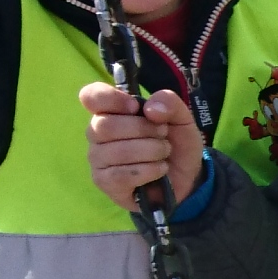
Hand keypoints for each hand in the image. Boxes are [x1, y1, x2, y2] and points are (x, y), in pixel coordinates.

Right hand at [81, 81, 203, 208]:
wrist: (186, 178)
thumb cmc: (175, 144)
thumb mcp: (182, 118)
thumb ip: (170, 103)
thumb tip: (150, 109)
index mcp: (111, 111)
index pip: (91, 96)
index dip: (112, 98)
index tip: (135, 107)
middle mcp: (97, 133)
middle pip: (106, 125)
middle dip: (144, 129)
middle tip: (162, 135)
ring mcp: (97, 158)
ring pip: (117, 151)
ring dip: (151, 151)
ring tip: (163, 153)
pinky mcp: (103, 181)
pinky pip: (121, 175)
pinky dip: (149, 170)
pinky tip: (159, 170)